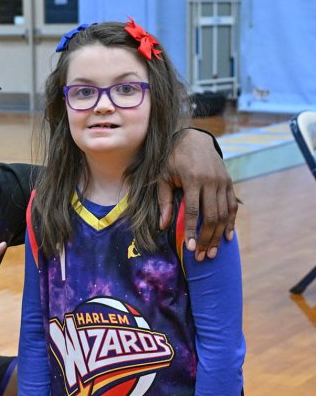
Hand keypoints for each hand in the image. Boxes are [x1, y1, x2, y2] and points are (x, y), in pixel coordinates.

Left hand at [158, 129, 237, 260]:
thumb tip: (162, 226)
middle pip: (211, 216)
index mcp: (192, 179)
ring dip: (218, 235)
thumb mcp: (163, 177)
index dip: (192, 231)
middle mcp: (210, 181)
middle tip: (202, 257)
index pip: (193, 211)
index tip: (190, 249)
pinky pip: (232, 206)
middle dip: (206, 239)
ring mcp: (222, 182)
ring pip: (224, 214)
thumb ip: (164, 202)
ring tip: (212, 252)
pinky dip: (231, 222)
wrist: (193, 138)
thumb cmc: (173, 159)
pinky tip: (226, 237)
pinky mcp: (229, 182)